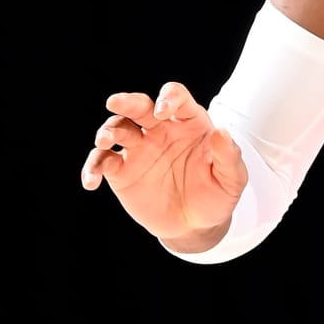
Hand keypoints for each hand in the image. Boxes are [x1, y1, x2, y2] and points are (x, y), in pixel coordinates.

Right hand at [81, 83, 247, 249]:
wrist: (196, 226)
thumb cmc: (216, 196)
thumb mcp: (232, 179)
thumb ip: (229, 156)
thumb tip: (222, 131)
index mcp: (187, 122)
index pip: (176, 97)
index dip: (168, 99)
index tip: (163, 112)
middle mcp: (160, 130)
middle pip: (139, 106)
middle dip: (127, 101)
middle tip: (115, 102)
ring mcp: (138, 148)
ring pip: (117, 129)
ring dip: (107, 131)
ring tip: (104, 141)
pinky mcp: (121, 171)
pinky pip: (102, 162)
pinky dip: (93, 168)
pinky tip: (91, 181)